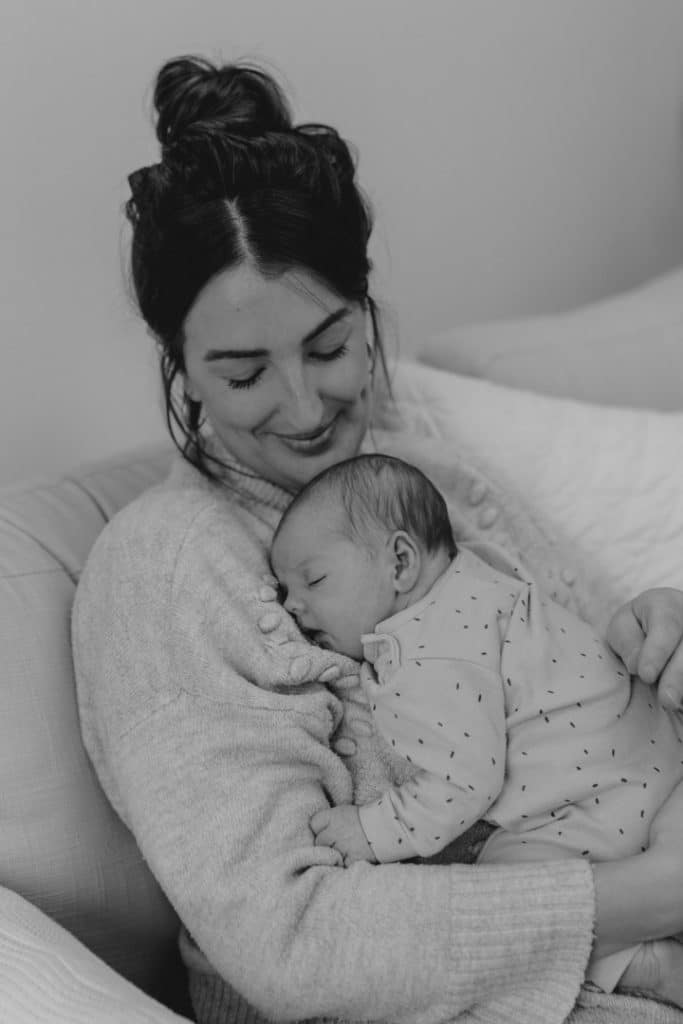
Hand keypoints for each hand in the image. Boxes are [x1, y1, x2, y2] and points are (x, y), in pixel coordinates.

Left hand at [310, 805, 376, 864]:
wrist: (388, 826)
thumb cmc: (366, 817)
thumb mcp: (345, 812)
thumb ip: (331, 821)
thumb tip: (318, 832)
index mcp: (332, 816)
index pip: (314, 824)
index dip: (320, 828)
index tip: (328, 829)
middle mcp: (334, 831)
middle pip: (319, 841)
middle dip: (327, 843)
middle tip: (339, 841)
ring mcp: (342, 847)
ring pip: (328, 855)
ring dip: (335, 854)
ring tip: (347, 849)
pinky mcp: (351, 860)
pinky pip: (341, 865)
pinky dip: (345, 863)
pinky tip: (353, 857)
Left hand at [606, 588, 682, 710]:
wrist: (659, 623)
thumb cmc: (638, 627)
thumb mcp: (623, 625)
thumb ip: (627, 640)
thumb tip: (637, 665)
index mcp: (668, 605)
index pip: (667, 626)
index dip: (657, 652)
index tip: (645, 674)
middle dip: (677, 675)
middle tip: (667, 700)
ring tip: (673, 704)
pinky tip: (680, 703)